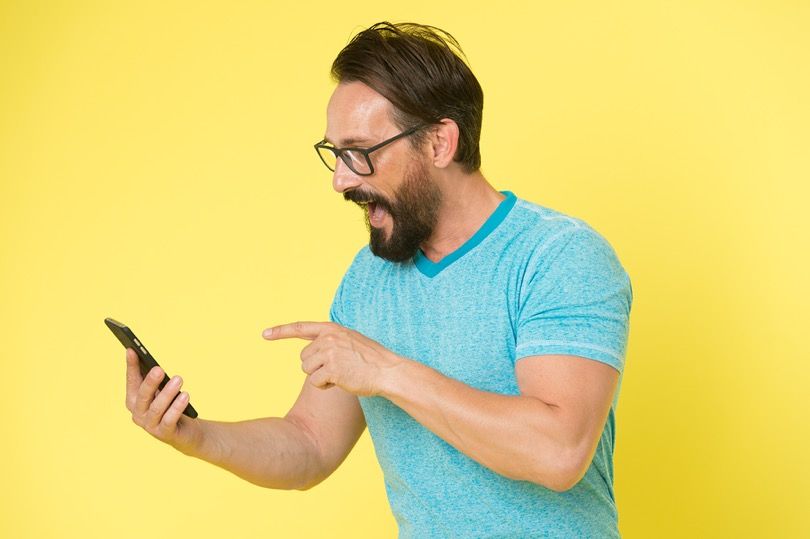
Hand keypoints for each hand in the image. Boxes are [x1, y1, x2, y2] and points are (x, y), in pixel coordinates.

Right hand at [125, 348, 201, 454]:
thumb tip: (152, 361)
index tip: (132, 350)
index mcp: (134, 400)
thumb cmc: (171, 406)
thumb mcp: (163, 390)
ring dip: (168, 393)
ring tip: (179, 380)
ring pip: (156, 408)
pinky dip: (177, 407)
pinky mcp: (164, 434)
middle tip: (159, 369)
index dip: (131, 366)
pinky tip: (185, 396)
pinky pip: (169, 420)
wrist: (186, 432)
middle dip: (150, 382)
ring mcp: (150, 425)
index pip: (131, 381)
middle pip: (142, 396)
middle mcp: (138, 413)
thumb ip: (156, 378)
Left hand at [263, 322, 402, 396]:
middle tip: (337, 368)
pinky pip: (315, 382)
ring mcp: (329, 353)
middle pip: (303, 357)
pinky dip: (324, 386)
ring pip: (306, 370)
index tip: (264, 334)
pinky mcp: (331, 369)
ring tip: (341, 374)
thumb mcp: (350, 340)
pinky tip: (341, 382)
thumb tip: (311, 352)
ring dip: (320, 377)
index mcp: (332, 329)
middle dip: (315, 366)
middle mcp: (328, 338)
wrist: (387, 370)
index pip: (301, 327)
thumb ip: (331, 341)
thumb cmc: (371, 359)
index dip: (281, 331)